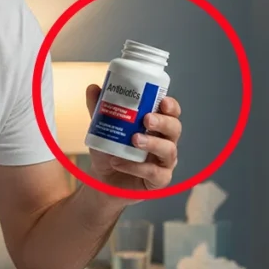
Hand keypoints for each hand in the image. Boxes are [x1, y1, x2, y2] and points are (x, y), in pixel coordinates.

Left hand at [85, 84, 181, 201]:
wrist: (103, 179)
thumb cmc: (110, 150)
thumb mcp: (102, 128)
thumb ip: (99, 109)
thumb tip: (93, 88)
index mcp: (157, 125)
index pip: (172, 112)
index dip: (171, 106)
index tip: (162, 101)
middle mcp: (165, 142)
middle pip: (175, 128)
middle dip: (163, 122)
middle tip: (146, 119)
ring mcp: (165, 162)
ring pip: (169, 150)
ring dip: (152, 143)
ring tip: (134, 140)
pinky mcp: (159, 180)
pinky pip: (155, 173)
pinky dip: (136, 167)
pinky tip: (119, 163)